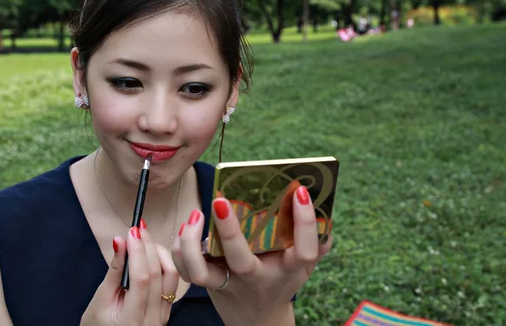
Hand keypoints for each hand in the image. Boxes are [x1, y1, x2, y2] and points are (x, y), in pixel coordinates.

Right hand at [81, 226, 178, 325]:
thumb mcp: (100, 301)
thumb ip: (114, 271)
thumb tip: (119, 241)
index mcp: (132, 319)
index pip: (142, 279)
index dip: (138, 252)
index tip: (131, 232)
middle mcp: (153, 319)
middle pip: (158, 274)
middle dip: (148, 247)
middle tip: (138, 229)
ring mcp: (163, 315)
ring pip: (171, 276)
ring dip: (160, 253)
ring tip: (145, 241)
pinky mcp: (167, 310)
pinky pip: (172, 283)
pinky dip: (164, 264)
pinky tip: (153, 253)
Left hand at [172, 186, 331, 325]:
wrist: (258, 318)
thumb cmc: (282, 279)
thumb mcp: (304, 265)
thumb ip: (318, 239)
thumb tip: (324, 206)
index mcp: (288, 268)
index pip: (304, 249)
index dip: (305, 222)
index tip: (299, 192)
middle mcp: (257, 277)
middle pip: (242, 261)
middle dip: (230, 231)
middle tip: (221, 201)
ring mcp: (231, 283)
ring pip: (203, 272)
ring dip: (192, 243)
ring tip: (197, 215)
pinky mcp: (210, 284)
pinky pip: (188, 271)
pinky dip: (181, 250)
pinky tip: (187, 227)